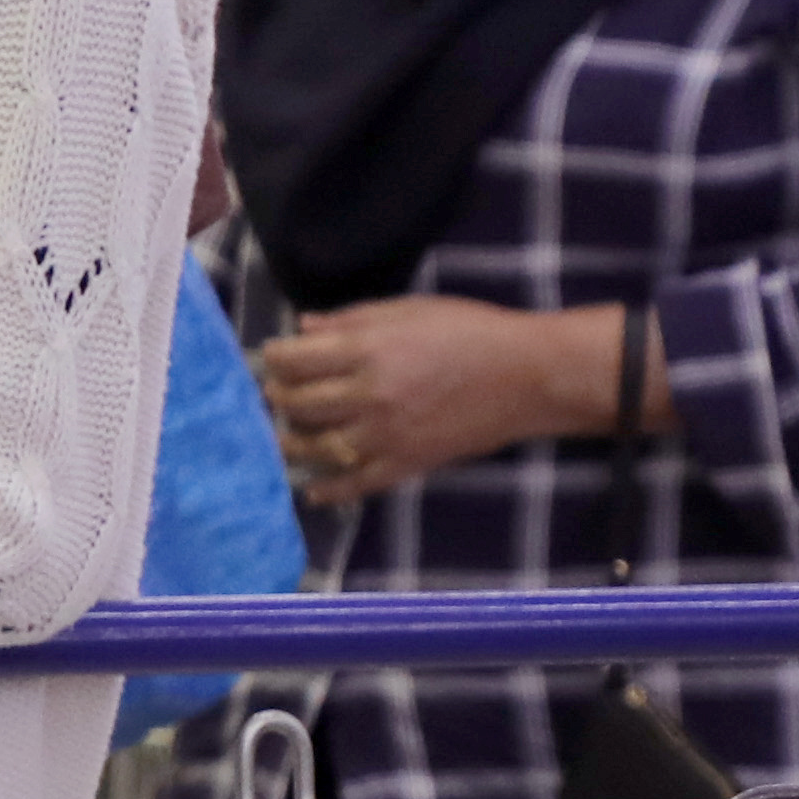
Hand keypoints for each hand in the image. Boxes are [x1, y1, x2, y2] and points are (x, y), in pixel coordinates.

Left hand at [253, 299, 625, 504]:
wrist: (525, 377)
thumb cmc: (470, 331)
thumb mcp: (408, 310)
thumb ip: (351, 319)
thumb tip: (302, 327)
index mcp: (366, 350)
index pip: (293, 361)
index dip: (274, 359)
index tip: (272, 358)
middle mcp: (368, 395)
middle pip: (297, 403)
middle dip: (278, 397)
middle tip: (275, 394)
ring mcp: (385, 434)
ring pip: (315, 446)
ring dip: (291, 441)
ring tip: (285, 435)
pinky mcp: (405, 464)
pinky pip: (354, 484)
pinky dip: (327, 489)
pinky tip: (310, 488)